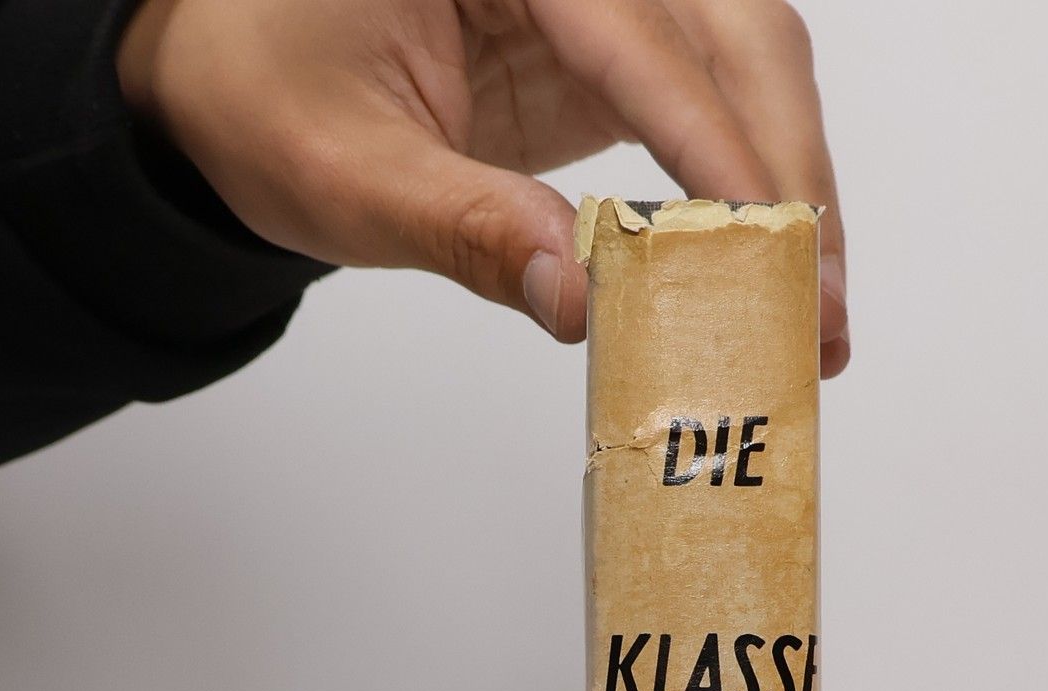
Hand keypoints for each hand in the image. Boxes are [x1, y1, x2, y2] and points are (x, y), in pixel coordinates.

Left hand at [117, 0, 848, 374]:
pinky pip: (716, 93)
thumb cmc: (261, 93)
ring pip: (748, 51)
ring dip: (793, 177)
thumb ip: (462, 228)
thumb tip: (583, 301)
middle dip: (787, 167)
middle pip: (733, 23)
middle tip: (818, 304)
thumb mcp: (340, 171)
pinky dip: (753, 180)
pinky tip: (770, 263)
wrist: (230, 70)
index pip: (639, 36)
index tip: (770, 252)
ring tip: (814, 305)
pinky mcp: (614, 40)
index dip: (715, 150)